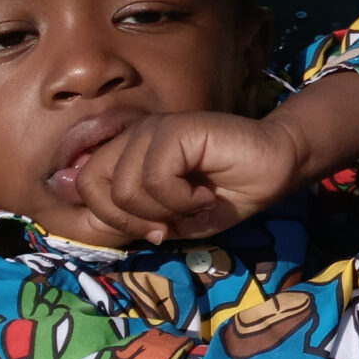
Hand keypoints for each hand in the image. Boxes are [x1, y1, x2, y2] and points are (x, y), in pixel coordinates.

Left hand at [67, 110, 301, 242]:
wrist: (274, 170)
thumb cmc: (224, 194)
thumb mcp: (171, 220)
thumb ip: (131, 220)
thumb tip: (93, 224)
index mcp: (127, 153)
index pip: (84, 187)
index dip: (111, 220)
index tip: (154, 229)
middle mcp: (134, 136)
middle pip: (93, 186)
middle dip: (130, 219)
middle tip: (168, 223)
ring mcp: (154, 129)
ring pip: (125, 188)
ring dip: (164, 210)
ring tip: (195, 202)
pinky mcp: (176, 129)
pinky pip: (156, 178)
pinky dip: (182, 199)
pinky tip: (205, 193)